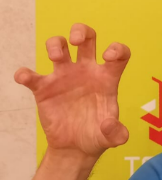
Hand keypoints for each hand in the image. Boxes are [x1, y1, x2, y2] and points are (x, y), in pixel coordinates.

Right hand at [14, 23, 130, 157]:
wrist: (76, 148)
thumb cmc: (98, 135)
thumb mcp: (112, 138)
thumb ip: (117, 133)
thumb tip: (109, 125)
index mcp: (106, 78)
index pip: (119, 54)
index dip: (117, 49)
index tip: (109, 56)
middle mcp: (86, 72)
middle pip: (86, 38)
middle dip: (81, 31)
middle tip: (76, 41)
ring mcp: (65, 77)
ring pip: (59, 46)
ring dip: (55, 45)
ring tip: (56, 58)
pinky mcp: (45, 89)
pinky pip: (32, 76)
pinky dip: (25, 74)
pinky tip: (25, 78)